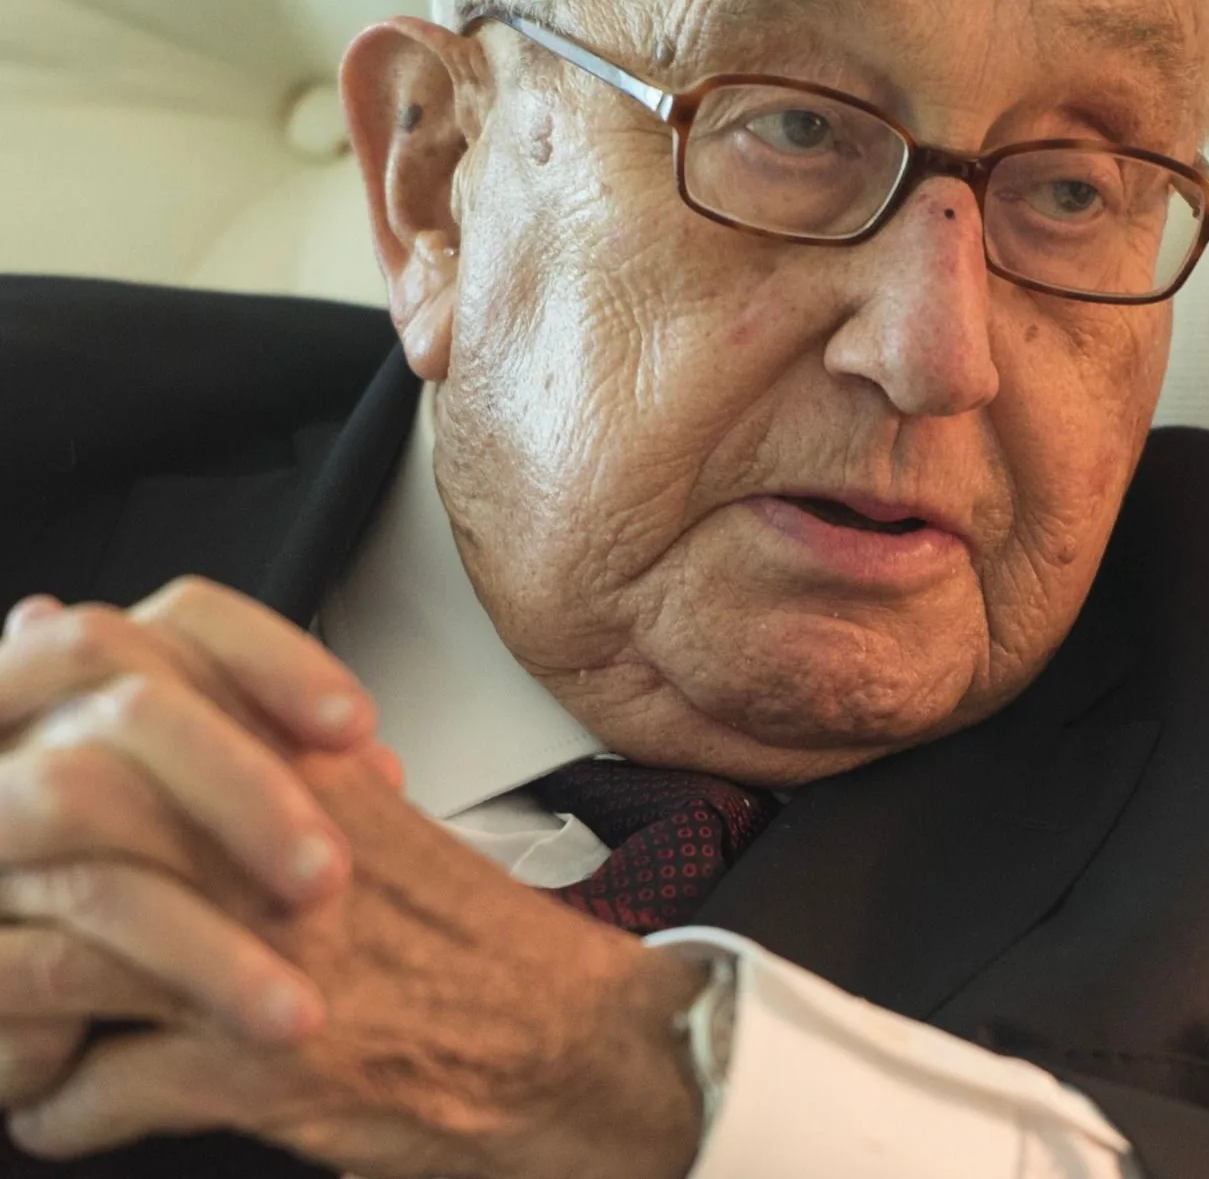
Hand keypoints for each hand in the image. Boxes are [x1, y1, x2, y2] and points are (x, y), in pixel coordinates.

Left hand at [0, 579, 705, 1178]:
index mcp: (299, 769)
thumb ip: (267, 755)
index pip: (130, 692)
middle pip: (63, 814)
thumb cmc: (468, 937)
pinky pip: (89, 1088)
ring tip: (8, 1020)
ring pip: (45, 956)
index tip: (21, 766)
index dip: (43, 729)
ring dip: (2, 998)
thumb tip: (169, 712)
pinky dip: (50, 1105)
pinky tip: (58, 1105)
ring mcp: (257, 953)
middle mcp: (266, 844)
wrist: (562, 1040)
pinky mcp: (257, 1069)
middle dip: (1, 869)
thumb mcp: (365, 816)